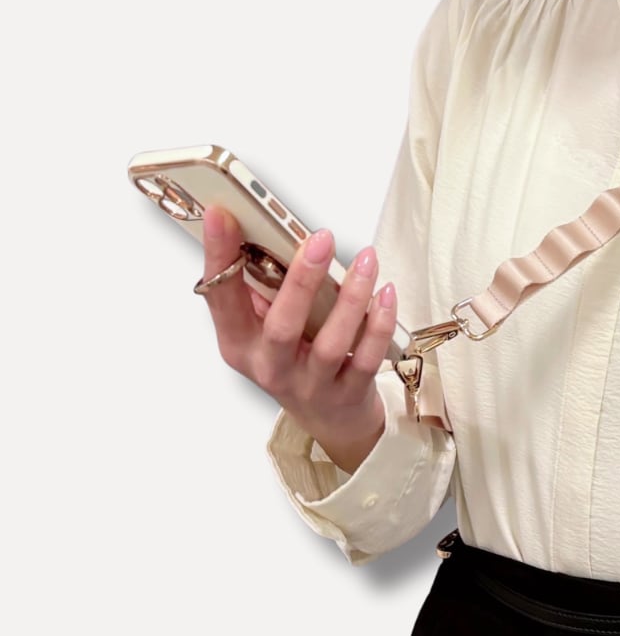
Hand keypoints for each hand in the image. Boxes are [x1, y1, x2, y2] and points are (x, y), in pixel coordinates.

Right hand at [198, 204, 397, 474]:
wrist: (330, 420)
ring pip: (330, 342)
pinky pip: (366, 357)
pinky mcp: (348, 394)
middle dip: (301, 280)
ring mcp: (310, 385)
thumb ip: (263, 289)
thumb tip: (264, 230)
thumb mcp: (265, 329)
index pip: (220, 298)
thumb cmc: (295, 361)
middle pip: (281, 326)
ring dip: (351, 297)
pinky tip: (386, 293)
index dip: (218, 256)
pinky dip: (380, 323)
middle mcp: (270, 368)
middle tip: (319, 238)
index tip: (221, 215)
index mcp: (240, 344)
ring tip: (366, 259)